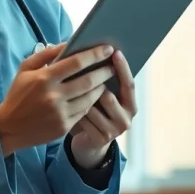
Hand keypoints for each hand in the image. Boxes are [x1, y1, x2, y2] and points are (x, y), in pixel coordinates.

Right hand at [0, 43, 114, 155]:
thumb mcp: (25, 69)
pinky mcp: (63, 126)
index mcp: (44, 78)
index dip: (94, 54)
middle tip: (112, 66)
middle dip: (104, 71)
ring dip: (100, 87)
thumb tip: (67, 43)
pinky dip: (90, 102)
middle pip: (88, 81)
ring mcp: (60, 113)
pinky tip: (93, 96)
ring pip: (89, 97)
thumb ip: (46, 54)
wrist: (8, 127)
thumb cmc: (17, 94)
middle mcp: (53, 96)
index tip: (107, 48)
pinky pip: (84, 111)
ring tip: (105, 81)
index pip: (76, 62)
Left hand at [70, 50, 137, 167]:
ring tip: (66, 92)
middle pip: (108, 95)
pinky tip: (64, 108)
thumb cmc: (94, 112)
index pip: (129, 84)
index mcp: (130, 104)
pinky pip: (83, 118)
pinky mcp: (100, 139)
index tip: (114, 52)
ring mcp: (114, 131)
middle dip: (92, 85)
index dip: (123, 68)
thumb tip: (96, 54)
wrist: (88, 142)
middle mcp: (126, 118)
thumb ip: (104, 81)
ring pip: (92, 106)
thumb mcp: (102, 96)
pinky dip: (72, 111)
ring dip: (78, 98)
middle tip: (76, 73)